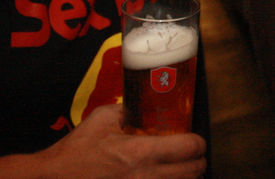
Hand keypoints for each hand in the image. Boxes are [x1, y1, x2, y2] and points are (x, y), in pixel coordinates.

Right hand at [0, 105, 204, 178]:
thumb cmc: (75, 150)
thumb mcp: (101, 119)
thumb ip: (127, 110)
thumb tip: (144, 103)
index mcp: (140, 153)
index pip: (190, 147)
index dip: (198, 143)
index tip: (194, 141)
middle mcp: (146, 177)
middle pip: (194, 172)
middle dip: (197, 162)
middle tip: (192, 156)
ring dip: (187, 178)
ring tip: (181, 171)